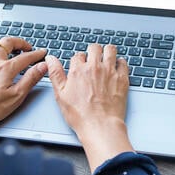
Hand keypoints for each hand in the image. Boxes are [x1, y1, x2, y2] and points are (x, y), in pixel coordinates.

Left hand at [0, 37, 47, 133]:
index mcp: (5, 68)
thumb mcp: (15, 97)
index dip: (36, 54)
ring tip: (14, 49)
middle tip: (28, 47)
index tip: (42, 53)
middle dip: (21, 42)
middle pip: (9, 42)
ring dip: (7, 44)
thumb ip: (30, 79)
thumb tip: (42, 67)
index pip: (26, 56)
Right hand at [46, 44, 133, 171]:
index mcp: (78, 70)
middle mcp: (95, 67)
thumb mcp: (60, 95)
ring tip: (106, 57)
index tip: (80, 65)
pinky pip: (123, 62)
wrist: (100, 126)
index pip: (78, 55)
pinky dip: (120, 62)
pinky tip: (117, 67)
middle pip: (94, 48)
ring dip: (107, 52)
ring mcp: (110, 72)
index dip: (79, 59)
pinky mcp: (122, 78)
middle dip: (93, 51)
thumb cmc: (80, 115)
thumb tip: (50, 58)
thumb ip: (55, 73)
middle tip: (94, 58)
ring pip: (110, 50)